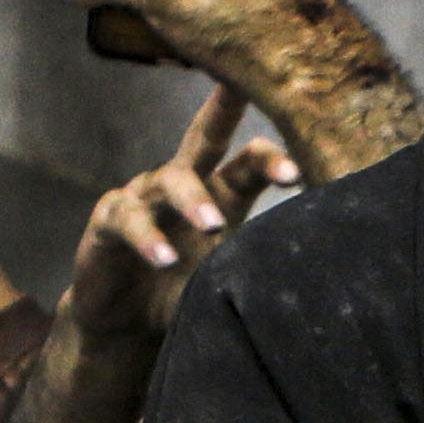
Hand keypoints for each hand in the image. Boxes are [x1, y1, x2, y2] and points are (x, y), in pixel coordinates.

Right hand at [59, 87, 296, 345]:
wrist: (129, 328)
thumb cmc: (186, 293)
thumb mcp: (228, 279)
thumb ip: (260, 266)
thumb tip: (314, 275)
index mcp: (222, 192)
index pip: (250, 161)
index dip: (273, 160)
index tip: (298, 175)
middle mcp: (184, 183)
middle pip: (205, 136)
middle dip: (222, 109)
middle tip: (242, 94)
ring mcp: (144, 196)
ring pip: (169, 181)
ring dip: (193, 201)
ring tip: (214, 226)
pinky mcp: (108, 220)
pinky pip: (127, 219)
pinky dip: (147, 238)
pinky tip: (164, 259)